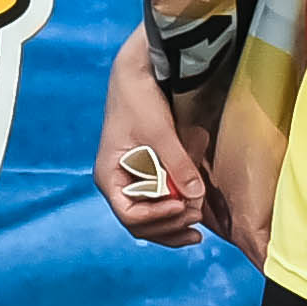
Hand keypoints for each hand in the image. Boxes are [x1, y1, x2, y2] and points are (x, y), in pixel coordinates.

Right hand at [98, 105, 209, 245]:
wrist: (135, 75)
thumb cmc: (138, 100)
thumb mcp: (159, 133)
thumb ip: (177, 165)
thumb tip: (195, 197)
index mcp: (109, 177)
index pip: (129, 215)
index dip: (157, 217)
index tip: (181, 206)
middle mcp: (117, 184)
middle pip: (139, 223)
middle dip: (168, 228)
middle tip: (196, 220)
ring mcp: (131, 181)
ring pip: (148, 219)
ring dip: (171, 227)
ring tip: (196, 230)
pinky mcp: (146, 175)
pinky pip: (157, 203)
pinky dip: (173, 212)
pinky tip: (191, 213)